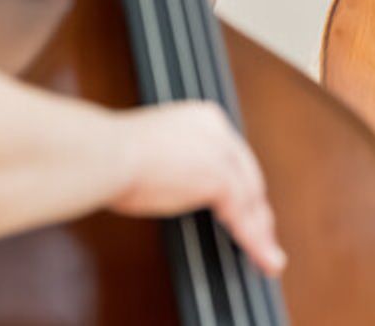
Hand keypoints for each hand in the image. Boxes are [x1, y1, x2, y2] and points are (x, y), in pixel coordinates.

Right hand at [110, 101, 285, 276]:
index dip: (243, 185)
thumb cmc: (112, 154)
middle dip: (258, 210)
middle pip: (249, 176)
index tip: (247, 206)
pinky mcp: (219, 178)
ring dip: (261, 231)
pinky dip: (254, 241)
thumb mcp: (153, 151)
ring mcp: (221, 153)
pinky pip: (243, 217)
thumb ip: (176, 164)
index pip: (233, 156)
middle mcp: (218, 129)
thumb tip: (176, 186)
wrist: (106, 153)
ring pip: (251, 199)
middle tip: (264, 234)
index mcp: (203, 117)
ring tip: (268, 255)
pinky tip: (262, 256)